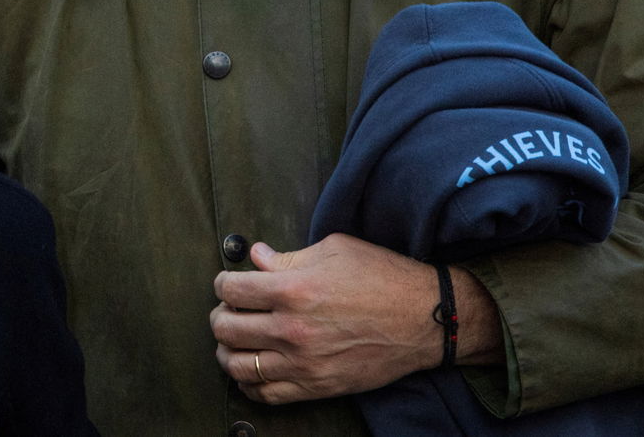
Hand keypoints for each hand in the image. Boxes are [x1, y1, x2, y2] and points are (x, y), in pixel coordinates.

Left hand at [211, 234, 485, 404]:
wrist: (424, 319)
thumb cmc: (382, 276)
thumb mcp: (334, 250)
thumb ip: (289, 256)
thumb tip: (256, 256)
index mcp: (293, 289)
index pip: (231, 289)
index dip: (223, 283)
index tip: (228, 283)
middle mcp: (292, 329)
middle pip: (227, 327)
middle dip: (220, 315)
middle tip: (227, 310)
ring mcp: (303, 363)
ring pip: (239, 366)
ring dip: (227, 351)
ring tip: (233, 340)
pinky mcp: (317, 386)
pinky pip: (266, 394)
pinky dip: (249, 384)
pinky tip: (252, 369)